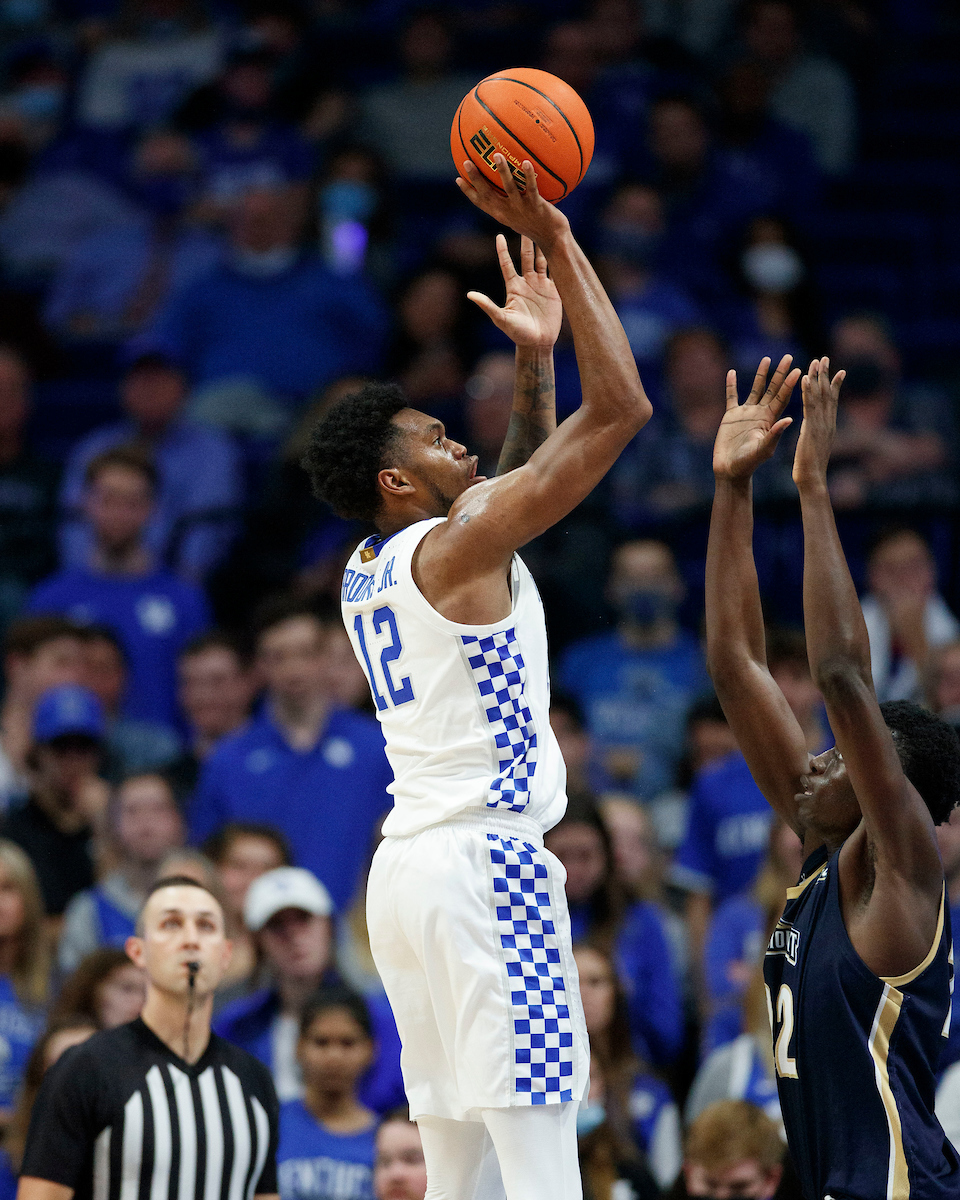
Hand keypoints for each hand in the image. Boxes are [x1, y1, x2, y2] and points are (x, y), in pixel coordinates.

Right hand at [456, 153, 569, 249]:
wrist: (553, 239)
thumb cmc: (537, 225)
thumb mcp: (519, 215)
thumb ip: (511, 202)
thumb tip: (509, 184)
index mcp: (501, 214)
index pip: (480, 202)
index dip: (468, 191)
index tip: (458, 177)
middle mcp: (508, 211)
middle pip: (488, 194)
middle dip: (476, 178)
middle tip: (467, 161)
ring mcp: (521, 208)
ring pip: (509, 188)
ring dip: (502, 171)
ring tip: (496, 155)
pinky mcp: (536, 206)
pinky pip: (531, 188)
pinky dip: (528, 176)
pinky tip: (525, 162)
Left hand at [467, 234, 561, 347]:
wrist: (538, 343)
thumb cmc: (517, 333)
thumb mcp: (501, 318)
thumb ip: (487, 305)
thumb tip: (469, 294)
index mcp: (513, 287)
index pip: (507, 264)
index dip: (503, 250)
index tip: (499, 234)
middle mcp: (527, 283)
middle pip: (526, 256)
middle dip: (526, 240)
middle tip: (526, 221)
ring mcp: (541, 285)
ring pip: (542, 260)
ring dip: (543, 246)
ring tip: (545, 229)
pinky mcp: (555, 291)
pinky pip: (557, 271)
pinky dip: (559, 259)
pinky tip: (561, 247)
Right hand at [713, 354, 799, 480]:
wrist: (730, 470)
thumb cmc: (748, 463)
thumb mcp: (763, 449)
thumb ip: (775, 434)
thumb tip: (789, 419)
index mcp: (770, 420)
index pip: (782, 398)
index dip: (789, 384)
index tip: (798, 370)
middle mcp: (760, 413)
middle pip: (772, 389)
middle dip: (780, 373)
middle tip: (788, 357)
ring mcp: (746, 413)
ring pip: (755, 389)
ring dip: (761, 374)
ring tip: (767, 359)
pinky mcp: (731, 416)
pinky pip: (731, 396)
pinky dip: (731, 384)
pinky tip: (732, 372)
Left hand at [792, 357, 845, 488]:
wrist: (812, 478)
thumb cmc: (811, 467)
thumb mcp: (816, 445)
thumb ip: (816, 434)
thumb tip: (814, 428)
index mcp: (829, 425)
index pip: (833, 401)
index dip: (836, 385)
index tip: (839, 371)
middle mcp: (828, 422)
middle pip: (829, 393)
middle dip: (827, 375)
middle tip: (824, 357)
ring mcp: (821, 424)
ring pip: (820, 396)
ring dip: (818, 377)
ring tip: (816, 361)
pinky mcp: (811, 428)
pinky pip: (809, 405)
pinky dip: (807, 391)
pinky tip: (803, 378)